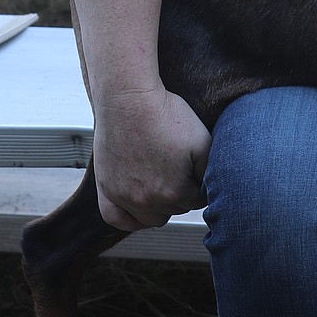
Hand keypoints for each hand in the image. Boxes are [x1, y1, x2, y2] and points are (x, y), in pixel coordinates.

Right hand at [90, 84, 210, 232]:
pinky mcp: (106, 188)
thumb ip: (210, 171)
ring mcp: (124, 197)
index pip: (197, 201)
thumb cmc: (166, 115)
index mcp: (174, 192)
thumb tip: (210, 188)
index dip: (198, 184)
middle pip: (174, 210)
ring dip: (160, 206)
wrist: (128, 98)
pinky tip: (139, 207)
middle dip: (181, 193)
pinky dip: (128, 218)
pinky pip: (116, 219)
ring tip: (163, 184)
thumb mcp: (202, 140)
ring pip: (150, 218)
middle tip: (179, 170)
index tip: (195, 169)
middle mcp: (147, 200)